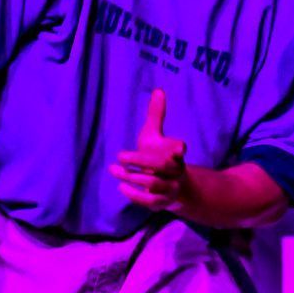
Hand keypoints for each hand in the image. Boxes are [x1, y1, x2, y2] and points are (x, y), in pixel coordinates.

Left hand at [111, 88, 187, 211]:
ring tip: (114, 170)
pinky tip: (121, 187)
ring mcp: (170, 188)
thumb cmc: (157, 154)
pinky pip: (150, 201)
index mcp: (175, 153)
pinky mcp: (162, 202)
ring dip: (132, 177)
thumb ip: (156, 115)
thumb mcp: (154, 134)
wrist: (168, 183)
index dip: (178, 148)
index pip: (179, 148)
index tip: (178, 148)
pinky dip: (135, 195)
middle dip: (140, 161)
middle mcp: (176, 171)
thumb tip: (158, 90)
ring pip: (154, 184)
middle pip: (161, 165)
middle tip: (120, 156)